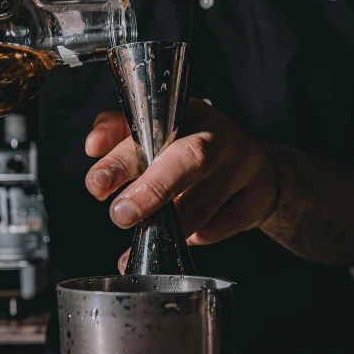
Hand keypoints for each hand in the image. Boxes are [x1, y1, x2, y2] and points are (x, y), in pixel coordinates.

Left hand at [85, 98, 278, 266]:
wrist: (258, 170)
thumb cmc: (197, 152)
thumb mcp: (159, 134)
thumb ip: (120, 134)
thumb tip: (94, 147)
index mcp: (188, 113)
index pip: (151, 128)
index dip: (121, 156)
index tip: (98, 183)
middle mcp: (219, 135)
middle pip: (189, 158)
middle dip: (151, 190)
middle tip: (121, 215)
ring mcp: (244, 168)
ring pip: (204, 203)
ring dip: (169, 226)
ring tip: (144, 239)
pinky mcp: (257, 199)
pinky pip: (219, 227)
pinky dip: (194, 237)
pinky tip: (182, 238)